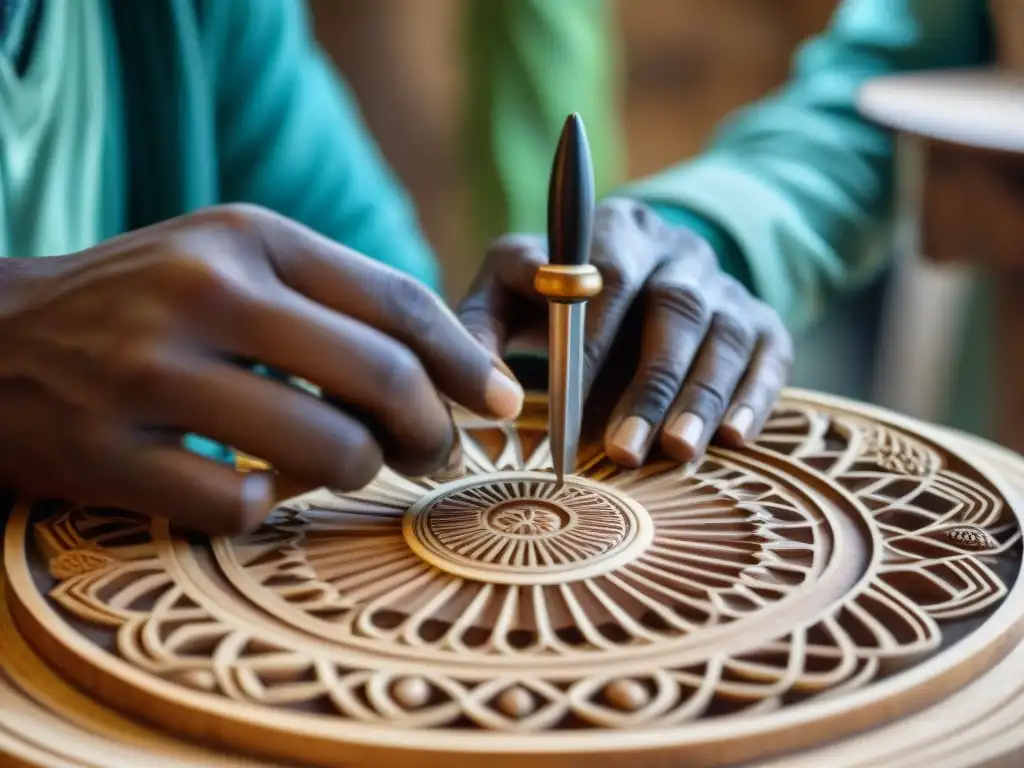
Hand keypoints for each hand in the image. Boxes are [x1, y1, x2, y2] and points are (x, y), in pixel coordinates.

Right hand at [0, 205, 522, 533]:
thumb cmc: (147, 303)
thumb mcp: (233, 261)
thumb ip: (333, 299)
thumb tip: (446, 364)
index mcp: (249, 238)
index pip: (395, 301)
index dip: (464, 361)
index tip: (499, 402)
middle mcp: (204, 293)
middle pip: (380, 375)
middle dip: (433, 430)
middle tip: (438, 454)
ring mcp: (151, 373)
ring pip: (326, 446)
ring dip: (359, 469)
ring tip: (348, 465)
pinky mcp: (111, 453)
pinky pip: (241, 505)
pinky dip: (266, 508)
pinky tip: (251, 489)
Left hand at [457, 197, 791, 467]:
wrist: (631, 283)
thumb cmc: (555, 298)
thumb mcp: (508, 293)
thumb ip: (481, 326)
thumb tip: (482, 384)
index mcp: (616, 230)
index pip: (609, 274)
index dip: (593, 336)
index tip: (567, 399)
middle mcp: (679, 251)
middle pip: (675, 307)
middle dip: (649, 384)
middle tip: (622, 451)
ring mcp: (725, 285)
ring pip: (726, 334)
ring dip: (701, 397)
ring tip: (678, 453)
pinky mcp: (762, 321)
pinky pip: (770, 355)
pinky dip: (755, 396)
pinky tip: (733, 438)